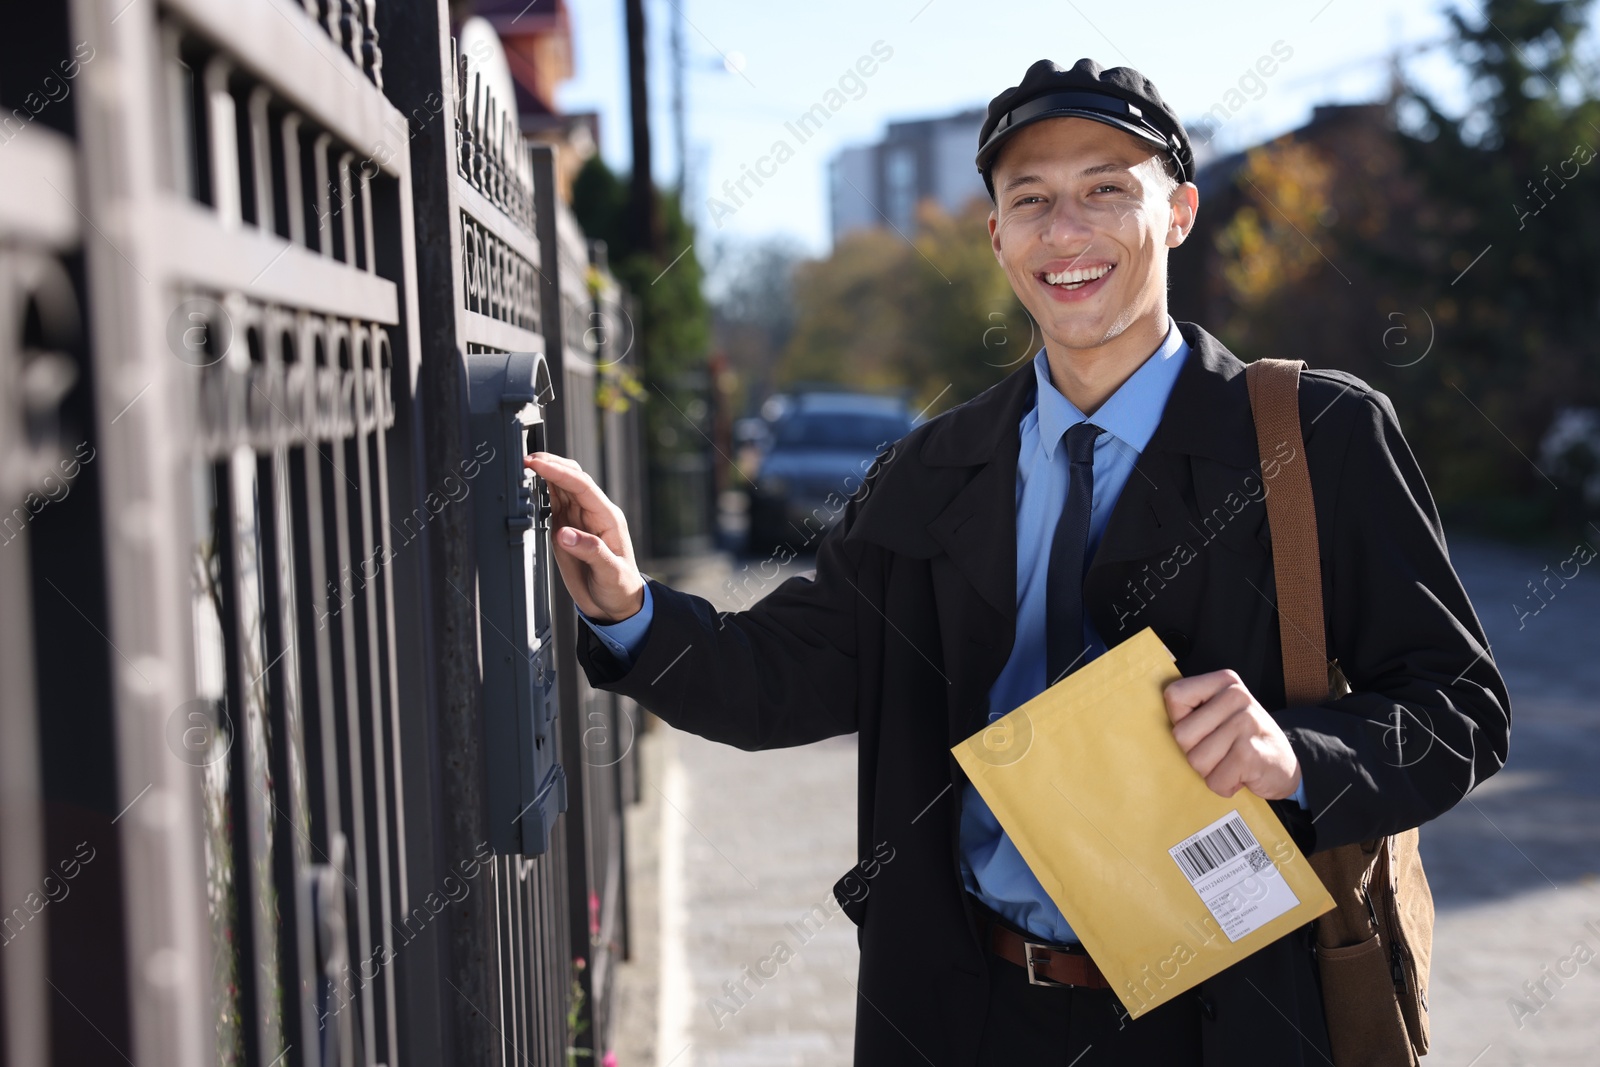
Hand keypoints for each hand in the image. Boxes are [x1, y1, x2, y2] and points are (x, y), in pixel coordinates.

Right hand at [523, 452, 644, 622]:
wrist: (616, 604)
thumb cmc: (620, 588)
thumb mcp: (610, 573)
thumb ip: (590, 551)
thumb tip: (564, 533)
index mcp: (607, 518)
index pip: (582, 486)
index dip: (558, 472)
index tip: (537, 464)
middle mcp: (593, 514)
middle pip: (571, 478)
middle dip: (550, 464)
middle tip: (525, 459)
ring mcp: (579, 520)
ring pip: (562, 486)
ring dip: (545, 474)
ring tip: (523, 465)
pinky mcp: (567, 528)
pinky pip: (554, 503)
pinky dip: (542, 491)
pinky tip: (530, 485)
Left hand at [1163, 670, 1302, 800]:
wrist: (1284, 766)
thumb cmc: (1243, 741)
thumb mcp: (1219, 714)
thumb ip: (1192, 710)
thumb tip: (1145, 713)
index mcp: (1224, 682)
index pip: (1174, 696)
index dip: (1180, 721)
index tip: (1202, 728)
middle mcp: (1237, 696)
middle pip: (1181, 735)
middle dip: (1196, 752)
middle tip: (1221, 750)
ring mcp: (1246, 723)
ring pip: (1196, 760)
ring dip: (1211, 771)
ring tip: (1232, 762)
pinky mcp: (1250, 753)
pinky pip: (1215, 780)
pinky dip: (1225, 786)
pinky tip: (1242, 775)